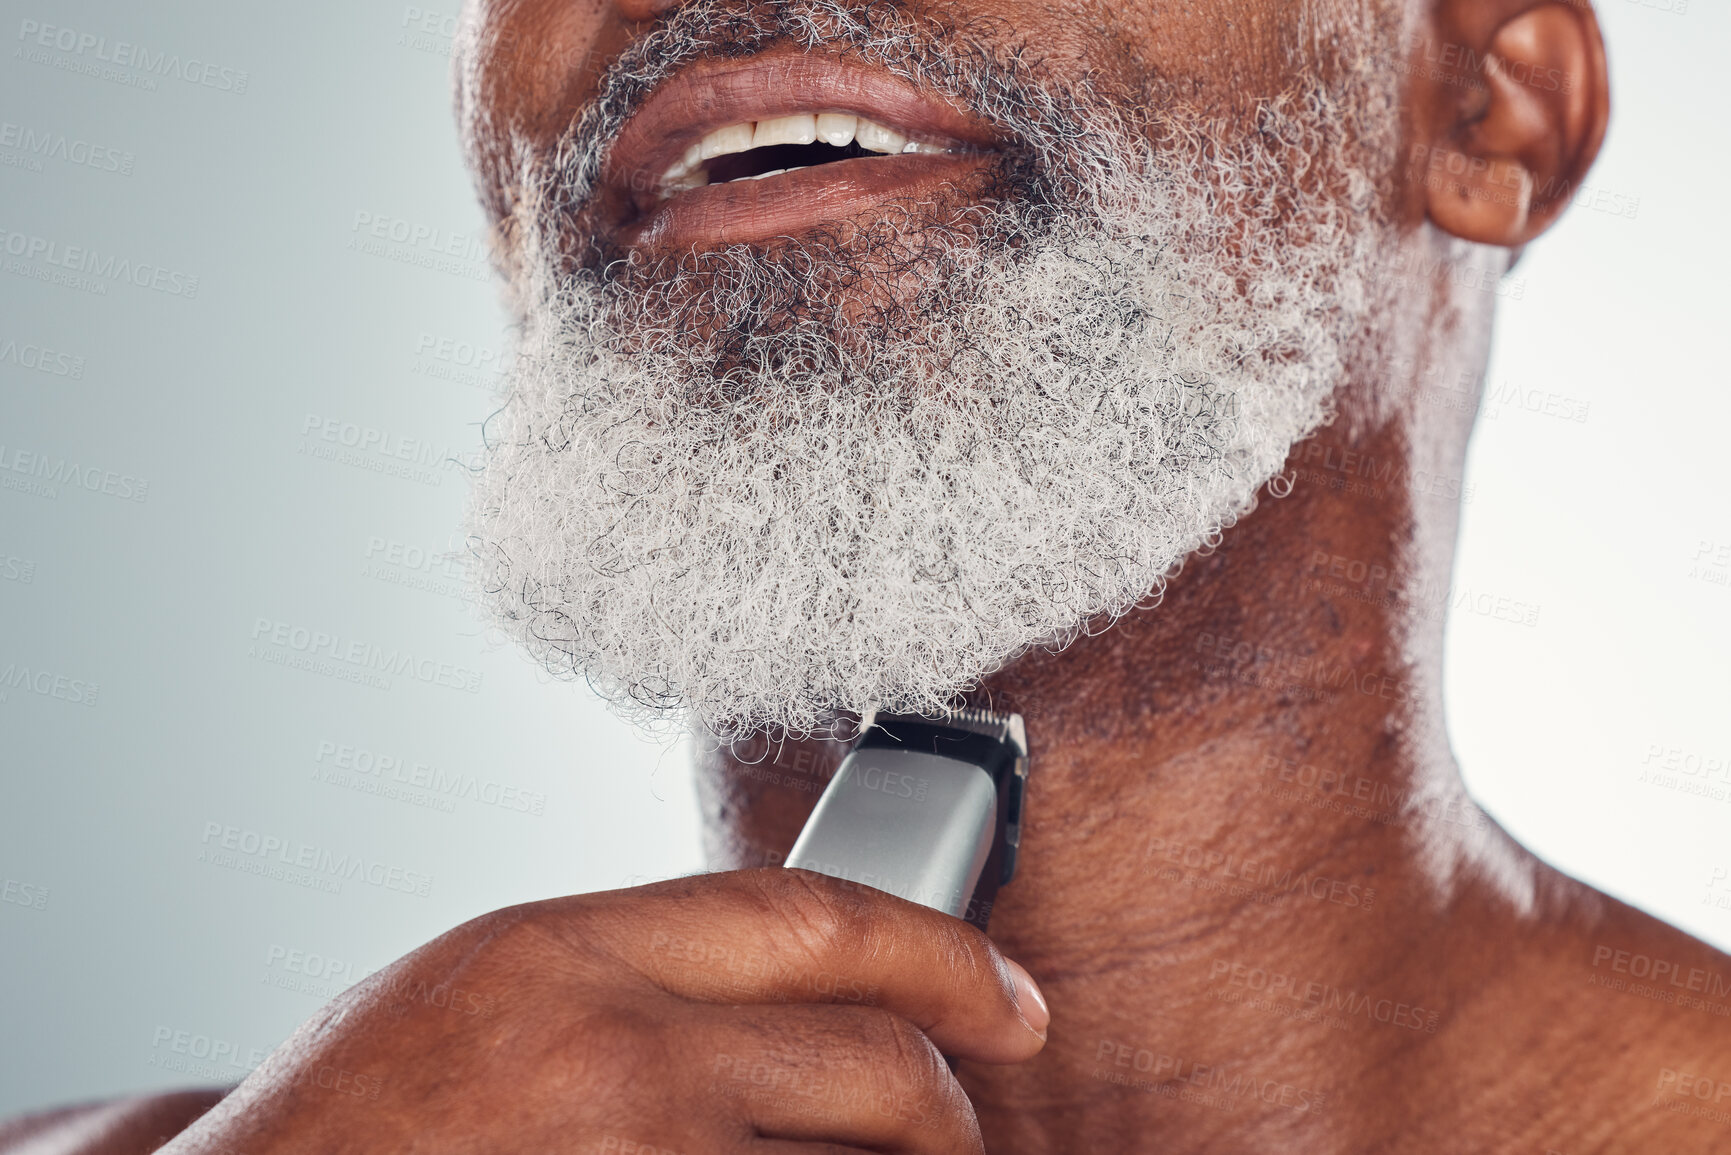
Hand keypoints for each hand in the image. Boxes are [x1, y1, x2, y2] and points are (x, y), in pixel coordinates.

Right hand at [162, 869, 1048, 1153]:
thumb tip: (793, 997)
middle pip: (876, 1062)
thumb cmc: (349, 1128)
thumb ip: (635, 975)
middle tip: (964, 1125)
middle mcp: (614, 1055)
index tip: (1007, 996)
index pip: (817, 919)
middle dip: (948, 1108)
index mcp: (564, 950)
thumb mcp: (479, 991)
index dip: (943, 956)